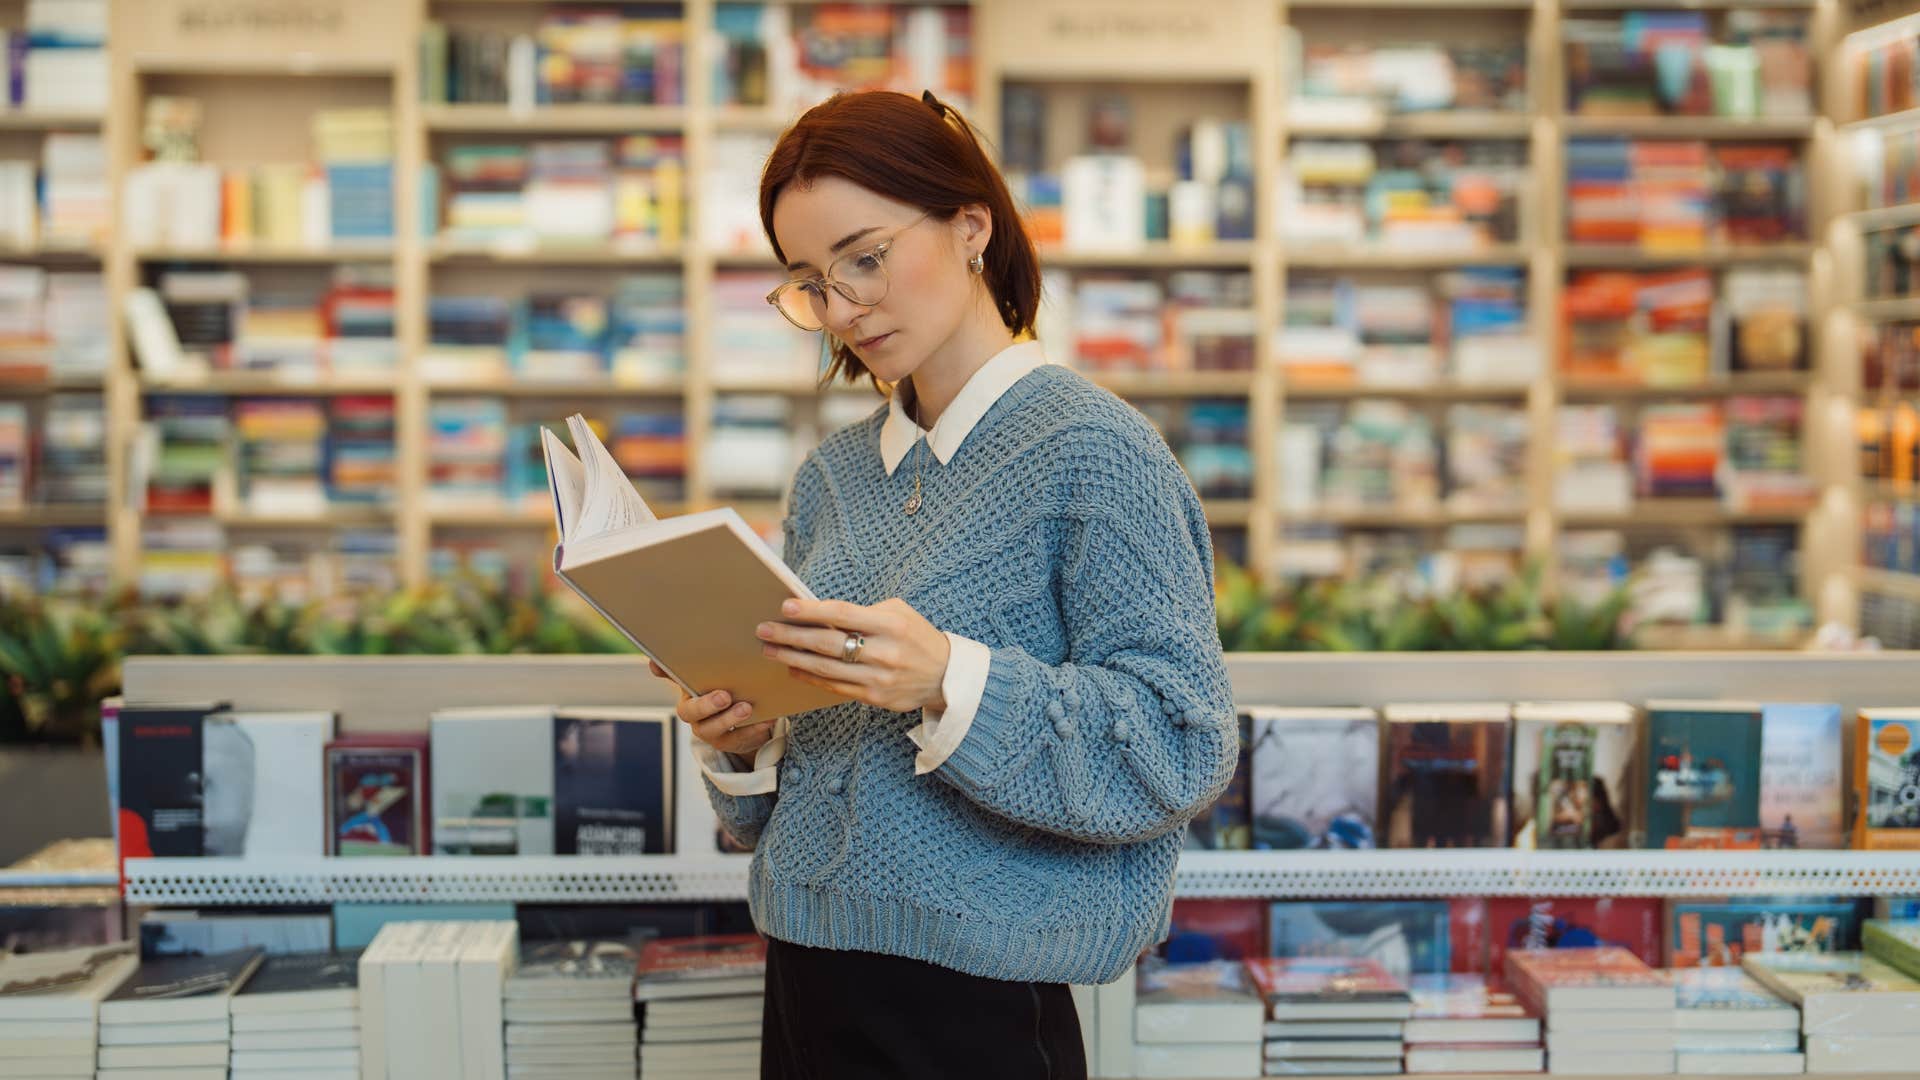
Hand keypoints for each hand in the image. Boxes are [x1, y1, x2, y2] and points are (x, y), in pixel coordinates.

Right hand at [649, 658, 775, 759]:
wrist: (745, 724)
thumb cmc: (728, 692)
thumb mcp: (718, 677)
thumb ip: (707, 661)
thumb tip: (674, 647)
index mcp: (688, 691)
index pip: (672, 678)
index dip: (665, 672)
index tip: (659, 664)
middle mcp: (694, 713)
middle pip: (690, 711)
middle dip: (706, 704)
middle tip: (724, 696)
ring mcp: (709, 730)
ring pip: (713, 729)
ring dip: (729, 718)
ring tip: (747, 708)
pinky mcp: (729, 742)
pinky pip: (738, 739)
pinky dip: (752, 729)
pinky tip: (765, 719)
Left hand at [757, 597, 950, 713]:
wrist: (945, 676)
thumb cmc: (916, 637)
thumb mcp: (899, 613)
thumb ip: (864, 612)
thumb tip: (821, 613)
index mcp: (892, 625)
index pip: (844, 614)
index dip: (813, 610)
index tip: (786, 606)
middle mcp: (884, 652)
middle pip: (828, 644)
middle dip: (792, 636)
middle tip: (764, 630)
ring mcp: (878, 678)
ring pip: (826, 669)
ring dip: (793, 659)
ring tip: (770, 650)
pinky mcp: (874, 698)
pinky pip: (834, 687)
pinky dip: (810, 677)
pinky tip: (793, 668)